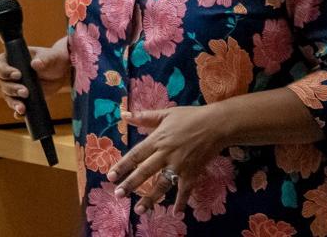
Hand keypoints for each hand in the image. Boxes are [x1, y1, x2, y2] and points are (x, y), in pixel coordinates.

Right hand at [0, 36, 69, 115]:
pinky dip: (17, 112)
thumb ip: (44, 59)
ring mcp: (15, 87)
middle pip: (1, 83)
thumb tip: (36, 64)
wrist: (61, 73)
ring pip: (7, 96)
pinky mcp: (22, 99)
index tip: (18, 75)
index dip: (5, 71)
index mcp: (11, 59)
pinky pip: (16, 107)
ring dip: (13, 102)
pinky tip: (21, 115)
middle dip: (11, 89)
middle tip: (25, 92)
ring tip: (23, 108)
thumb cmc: (52, 59)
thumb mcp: (50, 57)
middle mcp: (9, 74)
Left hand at [108, 105, 227, 213]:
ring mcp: (179, 165)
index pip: (136, 154)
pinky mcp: (192, 173)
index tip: (111, 176)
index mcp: (157, 139)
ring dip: (150, 198)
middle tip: (118, 194)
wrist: (215, 125)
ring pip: (162, 184)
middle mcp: (165, 154)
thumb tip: (124, 115)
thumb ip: (144, 117)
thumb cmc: (189, 117)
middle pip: (145, 171)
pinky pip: (185, 190)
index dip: (123, 165)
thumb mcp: (165, 114)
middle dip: (131, 184)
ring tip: (140, 210)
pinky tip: (176, 213)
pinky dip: (181, 202)